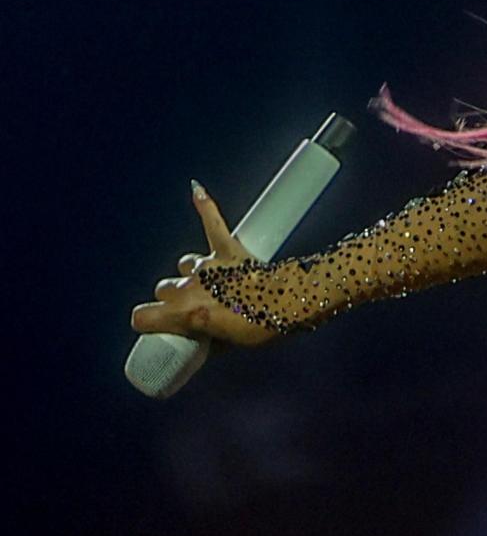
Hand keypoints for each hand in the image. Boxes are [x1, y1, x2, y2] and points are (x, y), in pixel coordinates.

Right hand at [131, 180, 274, 346]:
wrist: (295, 302)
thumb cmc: (264, 327)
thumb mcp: (229, 346)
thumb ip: (207, 341)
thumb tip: (200, 341)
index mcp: (186, 313)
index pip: (143, 316)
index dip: (149, 323)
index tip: (158, 326)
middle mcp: (191, 286)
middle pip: (163, 288)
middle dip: (175, 299)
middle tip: (197, 308)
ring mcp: (210, 265)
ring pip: (185, 264)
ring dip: (194, 274)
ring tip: (216, 283)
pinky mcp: (229, 249)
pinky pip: (213, 221)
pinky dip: (205, 206)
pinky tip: (196, 189)